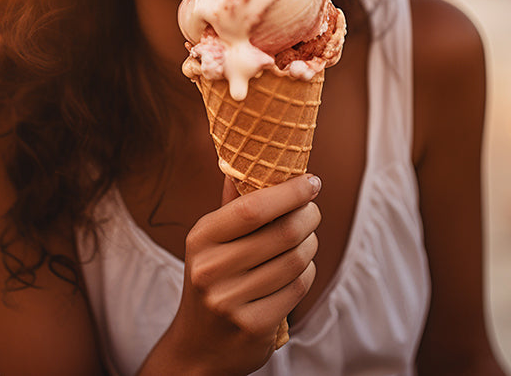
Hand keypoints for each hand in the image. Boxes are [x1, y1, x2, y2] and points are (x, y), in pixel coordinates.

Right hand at [158, 173, 321, 374]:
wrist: (197, 347)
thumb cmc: (211, 280)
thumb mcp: (211, 241)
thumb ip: (231, 205)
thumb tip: (247, 163)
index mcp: (201, 237)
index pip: (253, 207)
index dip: (289, 192)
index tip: (311, 181)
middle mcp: (211, 269)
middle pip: (282, 233)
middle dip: (308, 216)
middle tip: (313, 210)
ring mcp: (230, 301)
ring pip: (295, 260)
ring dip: (311, 244)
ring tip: (307, 238)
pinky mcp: (252, 326)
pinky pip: (297, 288)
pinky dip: (307, 273)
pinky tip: (301, 268)